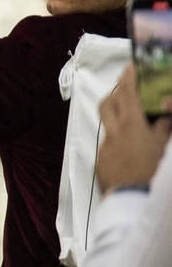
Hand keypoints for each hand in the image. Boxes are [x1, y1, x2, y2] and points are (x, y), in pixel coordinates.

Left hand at [98, 64, 171, 193]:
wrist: (130, 198)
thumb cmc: (151, 171)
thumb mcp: (162, 147)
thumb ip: (163, 128)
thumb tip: (165, 114)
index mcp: (131, 125)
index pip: (127, 95)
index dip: (128, 79)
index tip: (129, 67)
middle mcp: (114, 132)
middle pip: (107, 104)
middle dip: (115, 93)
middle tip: (125, 88)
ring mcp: (105, 146)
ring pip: (108, 125)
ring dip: (116, 117)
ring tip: (131, 118)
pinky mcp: (101, 160)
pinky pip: (109, 144)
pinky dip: (119, 141)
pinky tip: (129, 150)